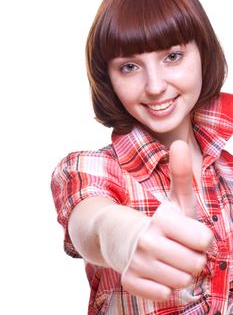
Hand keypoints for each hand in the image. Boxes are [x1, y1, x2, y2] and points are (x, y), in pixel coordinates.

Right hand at [121, 140, 212, 301]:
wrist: (119, 235)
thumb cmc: (157, 220)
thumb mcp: (172, 199)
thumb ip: (181, 174)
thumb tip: (181, 143)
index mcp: (161, 219)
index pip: (204, 240)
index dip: (201, 238)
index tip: (189, 233)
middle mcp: (147, 241)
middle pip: (195, 264)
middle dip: (192, 257)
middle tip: (178, 248)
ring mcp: (136, 263)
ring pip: (181, 281)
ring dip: (179, 272)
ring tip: (168, 259)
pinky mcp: (130, 281)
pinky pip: (164, 294)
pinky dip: (164, 286)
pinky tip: (156, 272)